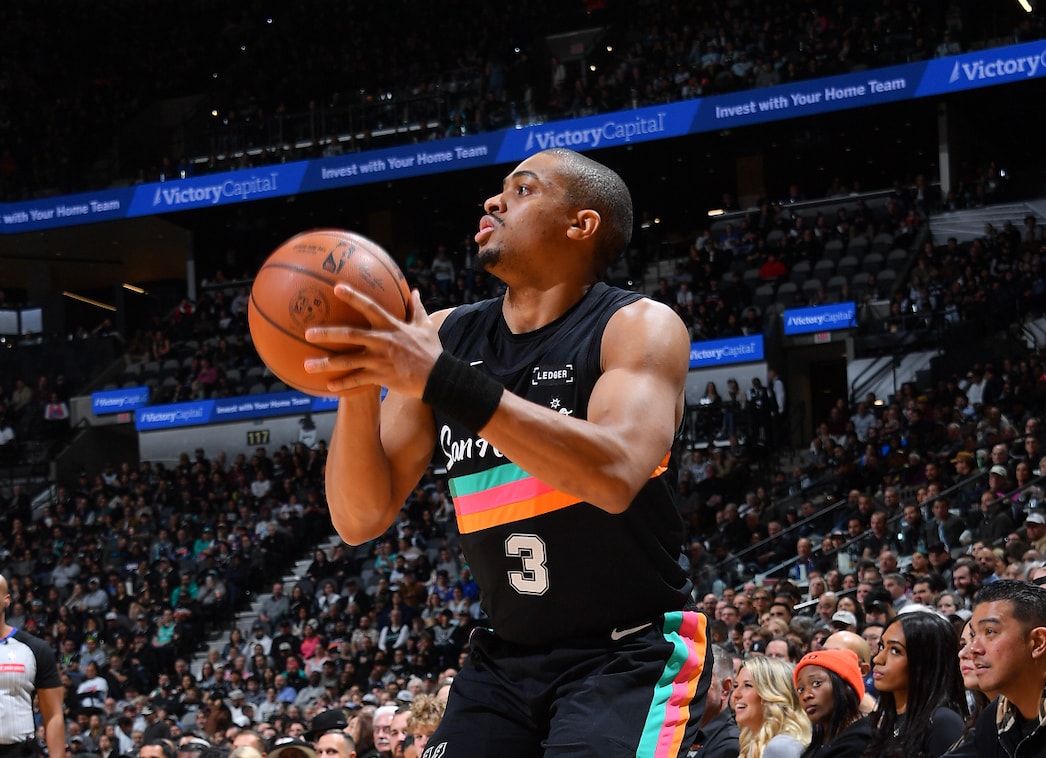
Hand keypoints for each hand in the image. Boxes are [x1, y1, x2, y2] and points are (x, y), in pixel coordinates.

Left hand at [303, 285, 440, 396]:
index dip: (353, 297)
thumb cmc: (432, 350)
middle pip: (350, 335)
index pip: (370, 307)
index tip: (336, 288)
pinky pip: (357, 380)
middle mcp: (382, 341)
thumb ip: (417, 308)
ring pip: (347, 361)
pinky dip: (343, 384)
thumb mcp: (426, 326)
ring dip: (326, 363)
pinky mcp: (380, 377)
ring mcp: (379, 360)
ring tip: (307, 365)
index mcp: (391, 326)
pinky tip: (328, 387)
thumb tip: (415, 291)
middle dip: (327, 334)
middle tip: (307, 333)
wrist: (438, 377)